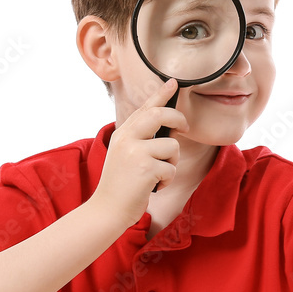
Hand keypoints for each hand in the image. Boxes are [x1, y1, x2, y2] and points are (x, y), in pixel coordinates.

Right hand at [89, 78, 188, 228]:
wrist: (107, 209)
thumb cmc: (121, 184)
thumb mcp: (126, 155)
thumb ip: (142, 139)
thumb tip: (172, 126)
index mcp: (122, 133)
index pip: (145, 108)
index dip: (161, 94)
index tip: (174, 82)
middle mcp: (127, 138)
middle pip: (160, 115)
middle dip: (178, 118)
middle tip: (185, 128)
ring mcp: (136, 152)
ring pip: (172, 145)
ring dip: (171, 162)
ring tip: (157, 174)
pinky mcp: (146, 168)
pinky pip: (171, 168)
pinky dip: (166, 180)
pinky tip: (153, 187)